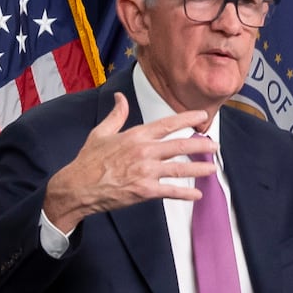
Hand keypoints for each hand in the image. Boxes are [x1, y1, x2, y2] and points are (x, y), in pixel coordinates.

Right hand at [40, 95, 219, 234]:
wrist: (77, 187)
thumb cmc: (88, 161)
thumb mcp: (101, 133)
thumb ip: (116, 115)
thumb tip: (120, 98)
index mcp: (135, 136)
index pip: (167, 124)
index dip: (187, 118)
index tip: (202, 116)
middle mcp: (143, 152)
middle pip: (179, 146)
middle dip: (200, 145)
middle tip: (215, 146)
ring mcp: (145, 172)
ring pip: (179, 169)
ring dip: (198, 168)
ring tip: (212, 168)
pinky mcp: (144, 191)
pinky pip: (170, 191)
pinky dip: (185, 194)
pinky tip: (197, 194)